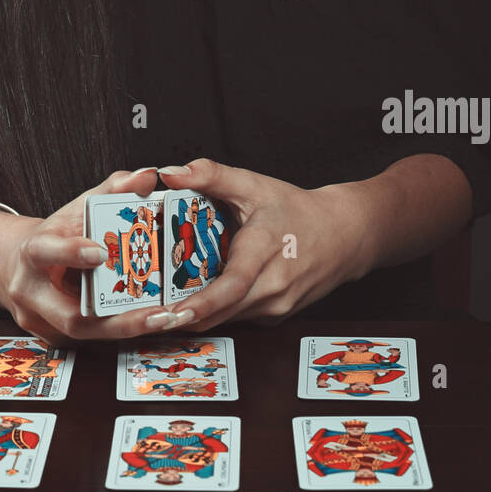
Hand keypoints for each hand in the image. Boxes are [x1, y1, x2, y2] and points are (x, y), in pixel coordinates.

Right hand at [0, 168, 195, 345]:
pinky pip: (94, 341)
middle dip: (118, 319)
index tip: (100, 252)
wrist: (19, 266)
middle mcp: (32, 294)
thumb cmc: (56, 234)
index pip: (44, 252)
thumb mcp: (79, 207)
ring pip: (87, 336)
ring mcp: (43, 323)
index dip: (70, 253)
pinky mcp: (58, 339)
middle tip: (160, 311)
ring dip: (129, 330)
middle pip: (71, 318)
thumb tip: (149, 176)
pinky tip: (155, 322)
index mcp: (32, 254)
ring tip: (167, 319)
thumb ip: (113, 189)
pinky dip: (125, 331)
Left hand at [156, 158, 373, 330]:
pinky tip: (197, 297)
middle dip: (182, 315)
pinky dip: (216, 310)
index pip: (230, 287)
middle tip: (144, 314)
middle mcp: (272, 288)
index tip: (170, 314)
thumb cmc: (298, 209)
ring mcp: (276, 307)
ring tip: (161, 305)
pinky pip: (238, 317)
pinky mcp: (276, 317)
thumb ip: (210, 175)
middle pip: (220, 312)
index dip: (199, 304)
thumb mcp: (254, 185)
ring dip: (196, 314)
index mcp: (264, 252)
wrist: (345, 235)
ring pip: (226, 318)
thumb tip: (169, 173)